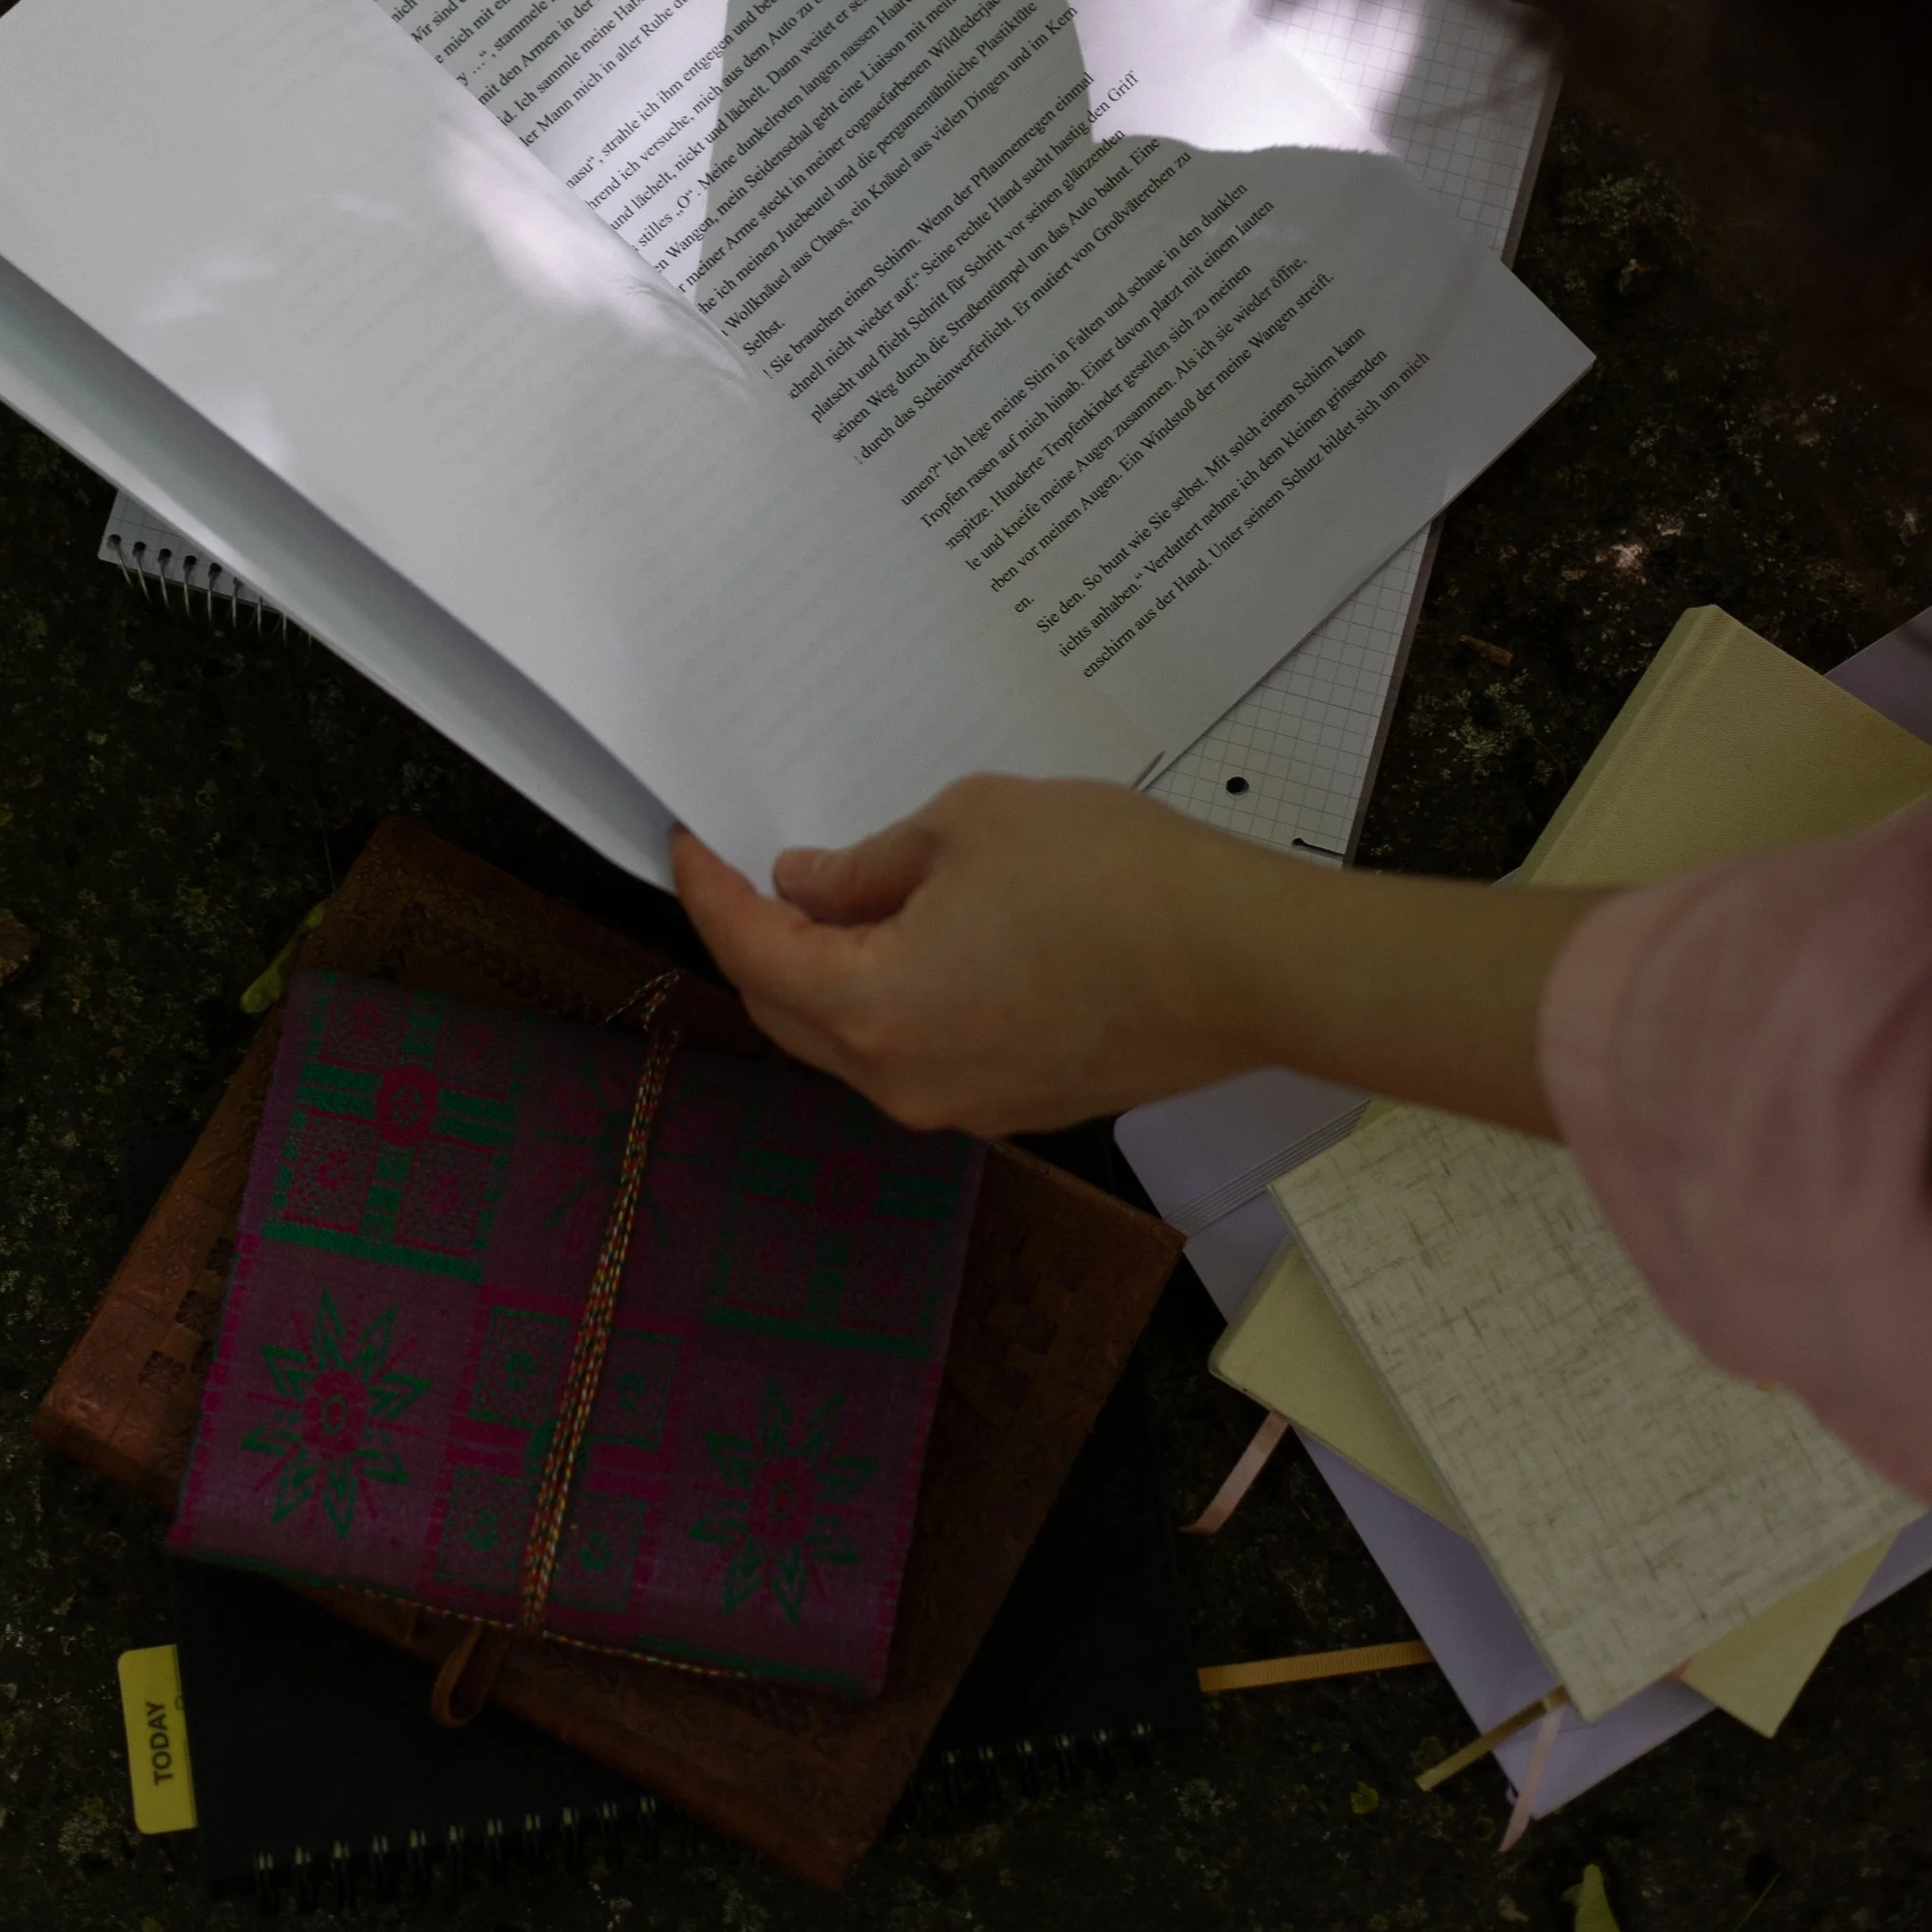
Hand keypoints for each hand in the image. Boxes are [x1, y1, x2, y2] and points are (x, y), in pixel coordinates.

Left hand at [671, 775, 1598, 1139]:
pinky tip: (914, 939)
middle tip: (747, 866)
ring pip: (852, 1042)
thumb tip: (808, 886)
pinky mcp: (1019, 1104)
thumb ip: (869, 866)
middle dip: (756, 941)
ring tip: (832, 895)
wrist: (1246, 961)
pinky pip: (919, 1054)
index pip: (752, 953)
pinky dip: (891, 1001)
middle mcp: (905, 1080)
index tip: (686, 839)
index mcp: (875, 1008)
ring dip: (826, 976)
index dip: (708, 889)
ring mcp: (964, 1105)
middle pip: (787, 1014)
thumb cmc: (1111, 876)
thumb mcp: (970, 826)